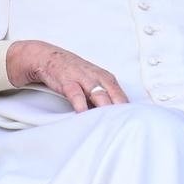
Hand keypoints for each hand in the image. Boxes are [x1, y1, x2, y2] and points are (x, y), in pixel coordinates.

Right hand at [6, 40, 128, 111]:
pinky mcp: (67, 81)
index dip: (128, 110)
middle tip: (125, 124)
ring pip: (98, 93)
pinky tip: (82, 113)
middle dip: (120, 110)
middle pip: (114, 94)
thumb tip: (115, 117)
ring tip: (109, 122)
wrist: (50, 58)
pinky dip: (80, 103)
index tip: (133, 122)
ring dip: (104, 107)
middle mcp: (98, 77)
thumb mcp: (93, 83)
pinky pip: (76, 93)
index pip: (122, 96)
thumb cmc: (75, 74)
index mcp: (107, 79)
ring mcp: (83, 78)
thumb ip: (103, 98)